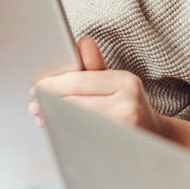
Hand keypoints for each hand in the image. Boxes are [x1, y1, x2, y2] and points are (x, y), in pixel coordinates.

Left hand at [29, 36, 168, 137]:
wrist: (155, 136)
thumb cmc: (129, 105)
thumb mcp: (116, 81)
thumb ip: (94, 64)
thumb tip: (83, 41)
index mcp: (125, 82)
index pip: (79, 82)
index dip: (53, 85)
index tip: (37, 87)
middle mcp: (128, 105)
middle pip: (75, 103)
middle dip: (50, 104)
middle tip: (34, 105)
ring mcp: (123, 129)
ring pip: (76, 122)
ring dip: (54, 120)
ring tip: (42, 117)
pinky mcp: (116, 148)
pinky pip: (83, 138)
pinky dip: (67, 133)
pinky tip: (58, 129)